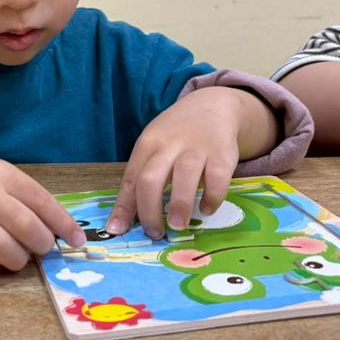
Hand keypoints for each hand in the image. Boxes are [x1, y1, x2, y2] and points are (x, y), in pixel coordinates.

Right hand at [0, 152, 86, 277]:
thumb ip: (27, 197)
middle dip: (42, 244)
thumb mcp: (0, 174)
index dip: (63, 224)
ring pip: (0, 248)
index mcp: (0, 174)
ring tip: (19, 256)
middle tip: (43, 248)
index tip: (78, 241)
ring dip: (18, 259)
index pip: (40, 200)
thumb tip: (61, 230)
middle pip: (23, 226)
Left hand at [106, 87, 268, 237]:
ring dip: (179, 204)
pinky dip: (212, 197)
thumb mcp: (153, 149)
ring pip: (184, 175)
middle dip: (149, 209)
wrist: (212, 107)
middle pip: (151, 177)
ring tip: (177, 226)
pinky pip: (218, 177)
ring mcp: (196, 148)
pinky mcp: (222, 153)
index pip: (131, 178)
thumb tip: (122, 222)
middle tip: (154, 233)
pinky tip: (206, 209)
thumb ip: (140, 179)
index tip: (117, 230)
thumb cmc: (176, 136)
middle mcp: (169, 145)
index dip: (124, 207)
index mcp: (147, 145)